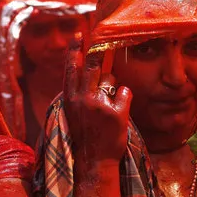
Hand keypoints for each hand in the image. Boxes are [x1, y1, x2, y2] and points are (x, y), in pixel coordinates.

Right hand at [63, 38, 131, 166]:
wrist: (93, 162)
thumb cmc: (84, 136)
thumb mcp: (73, 112)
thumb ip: (79, 92)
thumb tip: (89, 70)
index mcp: (70, 99)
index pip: (72, 69)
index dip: (75, 50)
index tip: (78, 34)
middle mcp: (83, 99)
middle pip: (93, 66)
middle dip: (98, 51)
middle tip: (103, 40)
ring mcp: (100, 105)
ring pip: (110, 79)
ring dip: (112, 86)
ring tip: (107, 106)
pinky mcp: (117, 113)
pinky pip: (125, 93)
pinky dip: (124, 99)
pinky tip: (119, 113)